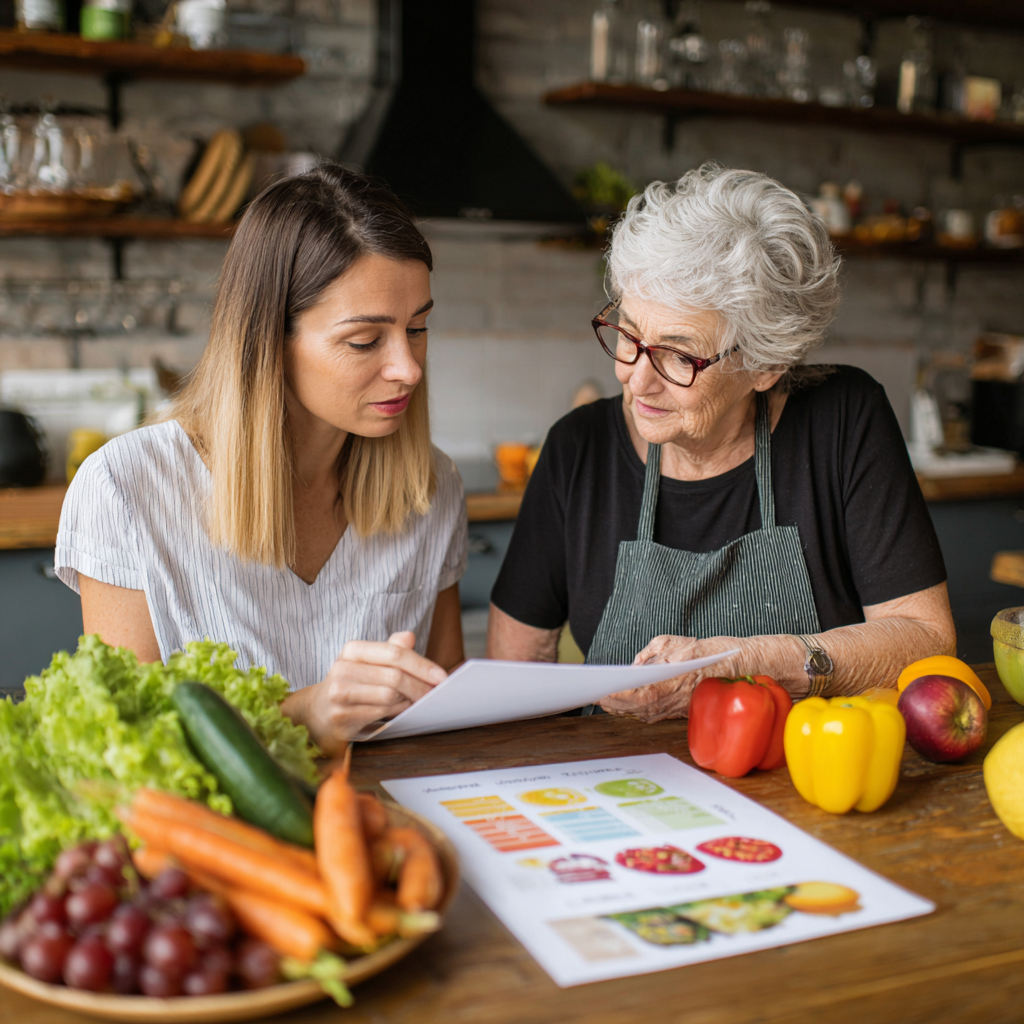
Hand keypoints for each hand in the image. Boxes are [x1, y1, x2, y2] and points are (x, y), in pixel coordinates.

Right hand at [280, 631, 446, 753]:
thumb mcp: (369, 662)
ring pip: (389, 696)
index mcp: (352, 650)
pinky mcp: (341, 718)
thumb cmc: (353, 683)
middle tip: (437, 694)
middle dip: (421, 686)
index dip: (422, 665)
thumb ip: (390, 649)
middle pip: (395, 676)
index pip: (395, 653)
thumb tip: (409, 637)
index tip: (442, 677)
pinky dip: (398, 712)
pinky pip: (381, 714)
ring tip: (420, 702)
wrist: (317, 712)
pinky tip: (404, 711)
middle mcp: (342, 669)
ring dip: (410, 701)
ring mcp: (339, 695)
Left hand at [599, 635, 748, 721]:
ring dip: (621, 708)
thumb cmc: (709, 652)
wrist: (740, 668)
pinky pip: (651, 713)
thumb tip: (633, 665)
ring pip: (641, 714)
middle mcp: (673, 701)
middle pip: (635, 709)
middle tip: (593, 696)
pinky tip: (621, 703)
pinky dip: (634, 709)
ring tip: (601, 699)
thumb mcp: (675, 643)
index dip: (616, 697)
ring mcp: (676, 709)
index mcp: (672, 683)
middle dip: (613, 703)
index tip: (600, 692)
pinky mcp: (679, 712)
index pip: (637, 696)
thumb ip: (650, 652)